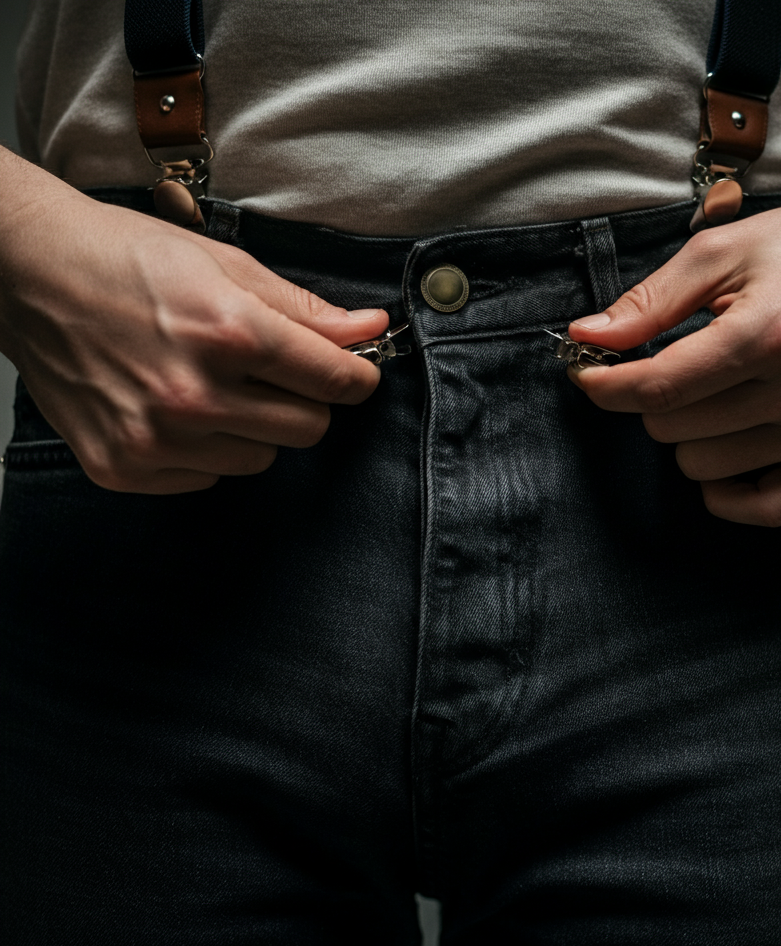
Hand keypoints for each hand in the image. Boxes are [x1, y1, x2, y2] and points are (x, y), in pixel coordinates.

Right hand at [0, 159, 387, 493]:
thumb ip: (306, 310)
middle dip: (304, 401)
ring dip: (253, 427)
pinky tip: (174, 408)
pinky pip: (210, 477)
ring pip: (262, 458)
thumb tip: (371, 329)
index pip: (337, 382)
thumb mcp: (226, 266)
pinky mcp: (124, 467)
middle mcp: (194, 394)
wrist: (26, 274)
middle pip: (309, 430)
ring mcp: (155, 438)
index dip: (356, 376)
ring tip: (210, 384)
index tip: (352, 372)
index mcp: (230, 332)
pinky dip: (207, 449)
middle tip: (268, 372)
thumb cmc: (127, 258)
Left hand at [566, 169, 780, 526]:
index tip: (588, 375)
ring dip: (691, 434)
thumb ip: (648, 302)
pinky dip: (728, 487)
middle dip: (657, 398)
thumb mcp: (719, 254)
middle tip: (682, 364)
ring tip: (720, 390)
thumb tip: (586, 337)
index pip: (660, 388)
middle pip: (673, 430)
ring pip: (702, 468)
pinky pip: (760, 510)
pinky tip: (727, 445)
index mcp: (769, 332)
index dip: (607, 386)